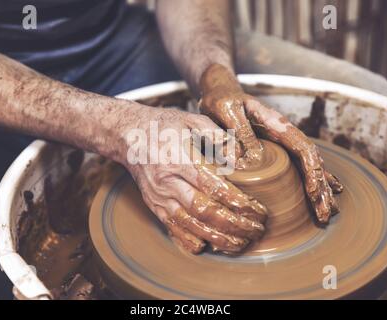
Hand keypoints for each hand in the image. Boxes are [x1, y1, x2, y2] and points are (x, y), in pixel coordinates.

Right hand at [110, 103, 266, 253]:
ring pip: (190, 225)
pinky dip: (191, 241)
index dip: (238, 202)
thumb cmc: (163, 126)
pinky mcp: (154, 206)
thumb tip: (239, 156)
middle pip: (204, 211)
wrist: (128, 136)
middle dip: (234, 225)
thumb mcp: (191, 119)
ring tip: (240, 243)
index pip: (213, 187)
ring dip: (218, 238)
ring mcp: (159, 197)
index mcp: (179, 159)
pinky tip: (210, 246)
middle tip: (255, 229)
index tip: (257, 209)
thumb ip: (217, 135)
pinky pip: (173, 229)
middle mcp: (167, 182)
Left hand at [199, 64, 342, 222]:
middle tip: (325, 215)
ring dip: (318, 190)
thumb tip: (247, 160)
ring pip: (307, 167)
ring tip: (327, 214)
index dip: (312, 171)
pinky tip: (317, 196)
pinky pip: (295, 168)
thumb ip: (237, 131)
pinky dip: (309, 182)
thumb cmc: (221, 99)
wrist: (219, 92)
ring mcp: (280, 143)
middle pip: (311, 162)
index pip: (303, 148)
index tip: (314, 193)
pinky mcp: (272, 151)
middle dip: (320, 189)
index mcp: (276, 124)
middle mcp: (284, 134)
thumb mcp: (225, 110)